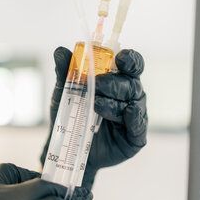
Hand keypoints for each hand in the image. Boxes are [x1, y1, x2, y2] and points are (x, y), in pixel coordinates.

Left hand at [41, 47, 146, 193]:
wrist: (66, 148)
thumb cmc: (70, 117)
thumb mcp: (64, 93)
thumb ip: (65, 72)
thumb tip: (60, 51)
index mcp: (118, 81)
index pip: (131, 65)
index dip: (129, 59)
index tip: (120, 58)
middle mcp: (130, 97)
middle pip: (132, 83)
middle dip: (114, 82)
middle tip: (96, 84)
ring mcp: (135, 117)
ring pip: (133, 103)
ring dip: (114, 102)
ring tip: (95, 105)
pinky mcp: (135, 137)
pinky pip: (139, 125)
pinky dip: (134, 118)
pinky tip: (126, 113)